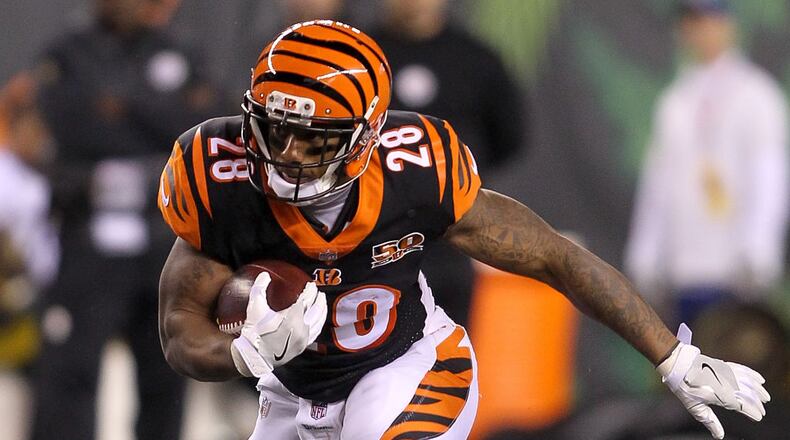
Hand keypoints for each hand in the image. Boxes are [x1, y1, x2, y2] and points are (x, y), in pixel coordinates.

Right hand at [230, 272, 326, 376]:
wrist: (254, 356)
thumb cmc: (254, 332)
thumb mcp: (255, 307)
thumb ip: (259, 288)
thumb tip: (264, 275)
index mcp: (292, 317)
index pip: (307, 300)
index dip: (310, 291)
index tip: (311, 285)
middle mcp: (302, 328)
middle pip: (317, 310)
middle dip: (319, 300)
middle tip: (318, 292)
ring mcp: (304, 338)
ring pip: (319, 322)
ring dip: (322, 311)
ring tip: (322, 303)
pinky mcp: (302, 347)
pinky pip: (315, 332)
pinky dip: (319, 323)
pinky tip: (318, 320)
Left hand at [657, 324, 770, 438]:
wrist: (678, 365)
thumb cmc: (685, 388)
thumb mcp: (696, 408)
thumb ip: (710, 422)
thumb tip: (720, 436)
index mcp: (722, 396)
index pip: (743, 407)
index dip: (753, 412)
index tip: (758, 417)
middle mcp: (727, 384)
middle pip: (749, 395)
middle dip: (757, 403)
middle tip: (762, 410)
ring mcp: (726, 373)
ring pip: (749, 382)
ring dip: (759, 390)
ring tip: (765, 396)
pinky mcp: (724, 365)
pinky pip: (742, 370)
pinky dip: (752, 375)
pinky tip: (759, 379)